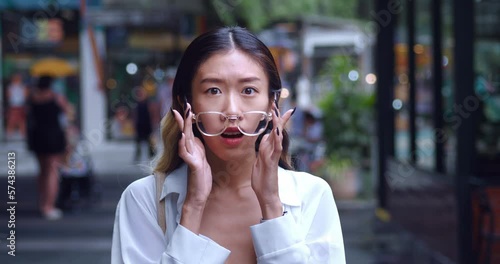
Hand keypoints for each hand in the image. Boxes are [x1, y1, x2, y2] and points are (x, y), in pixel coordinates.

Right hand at [172, 103, 211, 206]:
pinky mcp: (193, 166)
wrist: (198, 195)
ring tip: (182, 115)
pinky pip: (187, 154)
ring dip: (184, 127)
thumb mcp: (202, 159)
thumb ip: (197, 148)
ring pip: (185, 139)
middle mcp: (189, 152)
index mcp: (193, 149)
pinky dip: (183, 145)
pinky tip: (182, 137)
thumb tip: (194, 136)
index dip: (187, 119)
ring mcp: (190, 158)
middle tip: (183, 106)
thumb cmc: (200, 178)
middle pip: (185, 132)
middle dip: (184, 118)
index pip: (188, 131)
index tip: (187, 107)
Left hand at [251, 104, 294, 218]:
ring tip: (278, 113)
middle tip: (279, 105)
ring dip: (278, 125)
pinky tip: (277, 133)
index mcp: (268, 149)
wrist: (266, 194)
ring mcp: (273, 156)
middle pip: (277, 130)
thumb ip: (263, 148)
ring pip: (277, 137)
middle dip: (279, 118)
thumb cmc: (263, 179)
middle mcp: (273, 151)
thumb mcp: (259, 160)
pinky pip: (275, 150)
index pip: (273, 131)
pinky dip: (277, 140)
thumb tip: (265, 136)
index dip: (275, 119)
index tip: (276, 107)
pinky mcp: (272, 163)